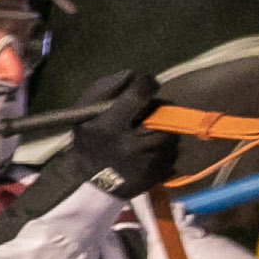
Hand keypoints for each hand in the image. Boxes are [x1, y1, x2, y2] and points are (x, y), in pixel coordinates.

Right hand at [65, 70, 170, 198]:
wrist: (94, 184)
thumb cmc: (89, 142)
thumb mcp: (84, 112)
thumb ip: (105, 88)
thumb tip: (133, 75)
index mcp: (109, 126)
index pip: (138, 95)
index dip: (147, 84)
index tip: (147, 84)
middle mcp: (131, 144)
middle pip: (162, 112)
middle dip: (158, 107)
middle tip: (149, 110)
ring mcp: (148, 161)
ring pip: (170, 130)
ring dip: (164, 125)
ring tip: (148, 130)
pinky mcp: (160, 173)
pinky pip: (174, 149)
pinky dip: (166, 144)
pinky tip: (151, 148)